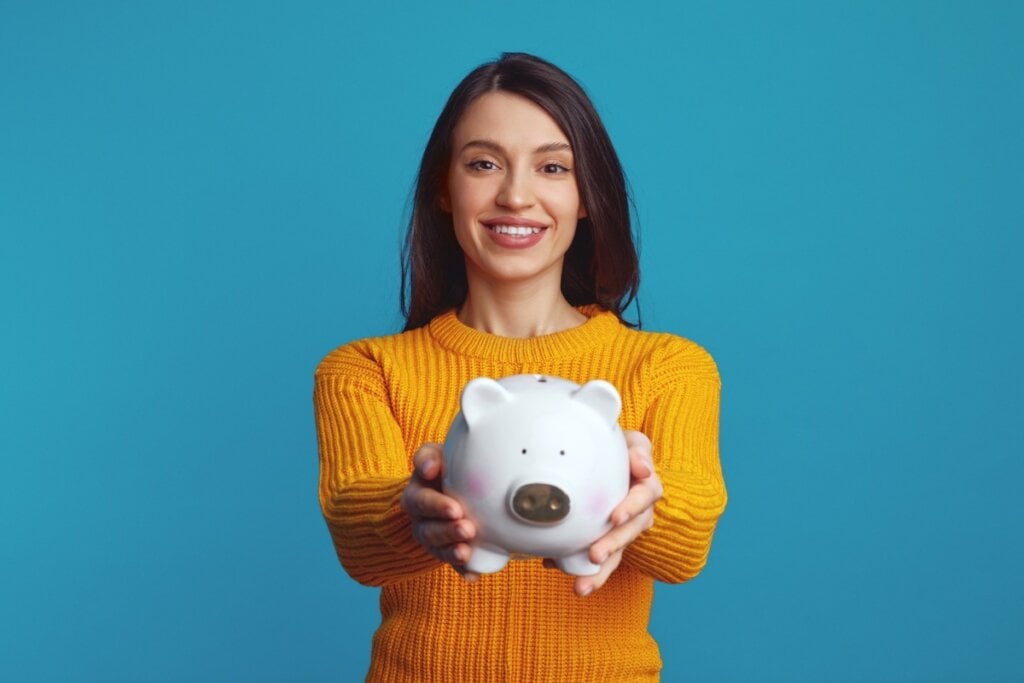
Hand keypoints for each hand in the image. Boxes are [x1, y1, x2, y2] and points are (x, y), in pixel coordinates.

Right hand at [399, 443, 479, 581]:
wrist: (448, 487)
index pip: (421, 501)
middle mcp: (421, 520)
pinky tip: (473, 575)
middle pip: (429, 530)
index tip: (455, 509)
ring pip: (438, 549)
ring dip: (452, 552)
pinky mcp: (447, 552)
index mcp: (417, 495)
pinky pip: (453, 566)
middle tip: (467, 529)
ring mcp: (433, 539)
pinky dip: (463, 570)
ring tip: (466, 552)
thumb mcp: (435, 456)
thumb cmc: (446, 467)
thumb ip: (428, 457)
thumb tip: (430, 468)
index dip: (436, 506)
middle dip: (447, 531)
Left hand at [568, 430, 662, 596]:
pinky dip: (582, 570)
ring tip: (581, 587)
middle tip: (594, 555)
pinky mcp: (607, 541)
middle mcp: (639, 512)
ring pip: (617, 553)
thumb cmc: (619, 448)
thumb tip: (643, 467)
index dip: (631, 507)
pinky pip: (599, 560)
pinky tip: (561, 573)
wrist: (607, 459)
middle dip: (613, 545)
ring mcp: (623, 530)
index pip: (645, 496)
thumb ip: (637, 450)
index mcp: (646, 486)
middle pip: (630, 531)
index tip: (615, 518)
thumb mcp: (630, 442)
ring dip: (600, 572)